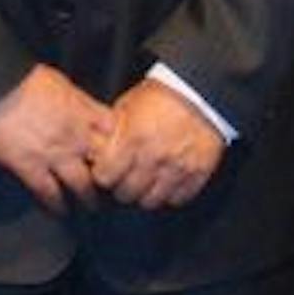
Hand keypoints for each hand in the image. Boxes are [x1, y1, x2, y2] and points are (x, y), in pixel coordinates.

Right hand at [0, 65, 112, 214]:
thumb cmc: (21, 78)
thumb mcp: (61, 82)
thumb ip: (77, 101)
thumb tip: (85, 111)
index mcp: (82, 111)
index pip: (114, 132)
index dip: (120, 143)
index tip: (120, 152)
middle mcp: (74, 135)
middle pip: (104, 162)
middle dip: (111, 175)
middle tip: (113, 187)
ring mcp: (53, 153)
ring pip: (81, 184)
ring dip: (88, 197)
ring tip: (91, 207)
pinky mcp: (29, 167)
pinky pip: (48, 192)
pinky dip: (56, 204)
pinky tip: (60, 211)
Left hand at [91, 79, 226, 208]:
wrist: (200, 92)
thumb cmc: (160, 97)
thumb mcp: (127, 106)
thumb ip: (111, 132)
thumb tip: (93, 153)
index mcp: (132, 139)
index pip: (105, 178)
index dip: (103, 175)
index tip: (106, 171)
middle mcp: (154, 157)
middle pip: (126, 194)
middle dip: (121, 187)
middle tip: (124, 178)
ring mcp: (177, 168)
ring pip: (151, 202)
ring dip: (144, 194)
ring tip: (145, 181)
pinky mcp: (197, 174)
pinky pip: (177, 199)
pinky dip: (169, 194)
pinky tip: (165, 181)